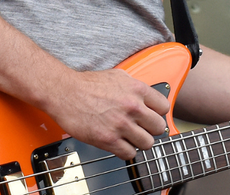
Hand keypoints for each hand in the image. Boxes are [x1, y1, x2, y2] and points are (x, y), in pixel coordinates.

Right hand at [45, 67, 170, 160]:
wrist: (65, 93)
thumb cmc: (88, 84)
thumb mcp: (119, 76)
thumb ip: (135, 87)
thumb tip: (147, 95)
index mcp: (137, 90)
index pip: (164, 107)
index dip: (158, 114)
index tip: (151, 117)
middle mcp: (133, 107)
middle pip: (159, 128)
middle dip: (151, 130)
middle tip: (142, 129)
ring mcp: (121, 124)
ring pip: (147, 143)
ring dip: (139, 142)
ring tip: (130, 138)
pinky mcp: (108, 139)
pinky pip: (129, 153)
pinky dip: (125, 152)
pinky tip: (119, 145)